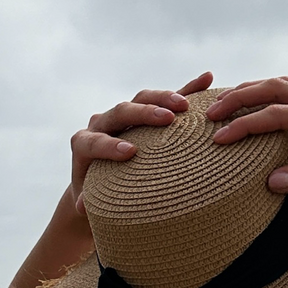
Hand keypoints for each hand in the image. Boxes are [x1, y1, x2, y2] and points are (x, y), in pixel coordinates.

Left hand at [71, 71, 212, 212]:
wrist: (101, 176)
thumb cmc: (97, 192)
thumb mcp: (91, 198)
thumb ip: (88, 200)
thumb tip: (81, 208)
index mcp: (85, 144)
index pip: (94, 141)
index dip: (109, 145)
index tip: (130, 153)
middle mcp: (103, 124)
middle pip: (120, 112)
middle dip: (142, 114)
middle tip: (166, 119)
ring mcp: (125, 115)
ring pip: (142, 98)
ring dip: (164, 98)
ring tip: (185, 106)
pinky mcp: (146, 112)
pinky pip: (167, 98)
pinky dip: (187, 88)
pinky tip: (206, 80)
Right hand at [207, 76, 287, 195]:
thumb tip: (271, 182)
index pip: (276, 115)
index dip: (244, 126)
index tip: (218, 138)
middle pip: (275, 87)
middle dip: (240, 98)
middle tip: (211, 113)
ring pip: (285, 84)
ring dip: (254, 90)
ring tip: (227, 104)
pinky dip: (272, 94)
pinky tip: (263, 106)